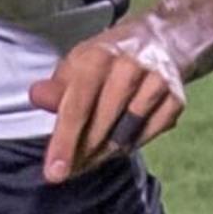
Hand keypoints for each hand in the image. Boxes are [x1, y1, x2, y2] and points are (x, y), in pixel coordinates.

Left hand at [28, 18, 186, 182]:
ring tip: (91, 157)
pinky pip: (148, 136)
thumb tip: (37, 97)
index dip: (64, 143)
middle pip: (101, 127)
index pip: (77, 108)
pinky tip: (119, 142)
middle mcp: (129, 68)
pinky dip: (131, 144)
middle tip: (69, 169)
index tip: (55, 173)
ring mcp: (156, 83)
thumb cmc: (109, 58)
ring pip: (124, 136)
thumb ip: (57, 86)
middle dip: (81, 154)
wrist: (160, 40)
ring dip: (104, 153)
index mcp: (98, 56)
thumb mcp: (77, 64)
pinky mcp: (175, 99)